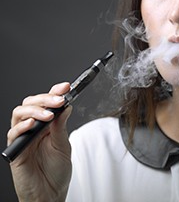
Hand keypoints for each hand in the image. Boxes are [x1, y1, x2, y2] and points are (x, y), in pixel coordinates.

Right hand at [7, 82, 72, 201]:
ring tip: (49, 114)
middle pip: (32, 103)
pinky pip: (13, 134)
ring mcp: (24, 137)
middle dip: (46, 98)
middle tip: (59, 99)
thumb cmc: (56, 172)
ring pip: (20, 113)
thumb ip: (61, 126)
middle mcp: (34, 128)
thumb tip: (66, 106)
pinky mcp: (16, 150)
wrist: (49, 195)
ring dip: (35, 110)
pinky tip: (33, 126)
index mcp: (47, 124)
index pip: (47, 102)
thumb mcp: (63, 145)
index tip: (66, 87)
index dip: (55, 92)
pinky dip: (22, 126)